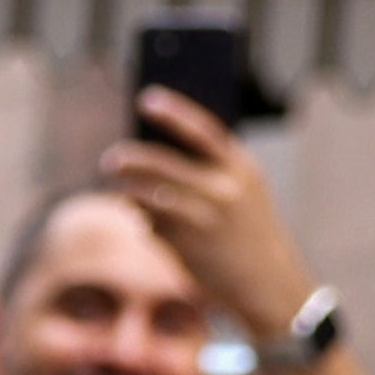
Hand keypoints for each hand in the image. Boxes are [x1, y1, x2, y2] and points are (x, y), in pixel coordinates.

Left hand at [99, 91, 318, 346]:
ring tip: (114, 183)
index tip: (147, 97)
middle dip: (133, 159)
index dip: (175, 112)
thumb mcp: (241, 190)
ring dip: (127, 189)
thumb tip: (149, 157)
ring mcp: (205, 218)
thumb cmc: (244, 227)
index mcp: (241, 167)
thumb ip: (207, 170)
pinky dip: (141, 217)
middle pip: (166, 164)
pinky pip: (151, 224)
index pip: (204, 131)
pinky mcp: (187, 245)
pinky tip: (139, 214)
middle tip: (111, 157)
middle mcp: (225, 190)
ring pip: (151, 195)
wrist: (264, 277)